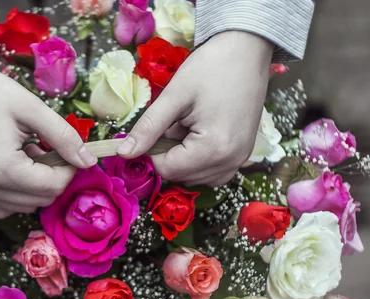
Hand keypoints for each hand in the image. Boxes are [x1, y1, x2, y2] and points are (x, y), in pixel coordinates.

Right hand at [0, 49, 97, 217]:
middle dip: (54, 176)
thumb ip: (63, 136)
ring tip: (30, 153)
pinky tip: (16, 166)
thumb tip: (88, 161)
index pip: (53, 187)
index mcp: (3, 168)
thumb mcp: (32, 108)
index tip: (68, 148)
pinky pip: (3, 206)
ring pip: (24, 206)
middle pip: (41, 200)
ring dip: (36, 185)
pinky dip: (18, 193)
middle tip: (48, 147)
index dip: (69, 169)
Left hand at [117, 31, 272, 185]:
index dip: (151, 152)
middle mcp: (230, 161)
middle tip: (174, 121)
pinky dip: (198, 159)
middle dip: (168, 153)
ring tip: (189, 124)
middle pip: (181, 175)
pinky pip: (211, 171)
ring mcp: (239, 160)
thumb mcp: (174, 96)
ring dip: (183, 157)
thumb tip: (122, 153)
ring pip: (194, 176)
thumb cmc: (211, 68)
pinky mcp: (242, 155)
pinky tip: (199, 133)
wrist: (247, 51)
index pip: (167, 169)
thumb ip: (147, 128)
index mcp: (214, 148)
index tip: (150, 129)